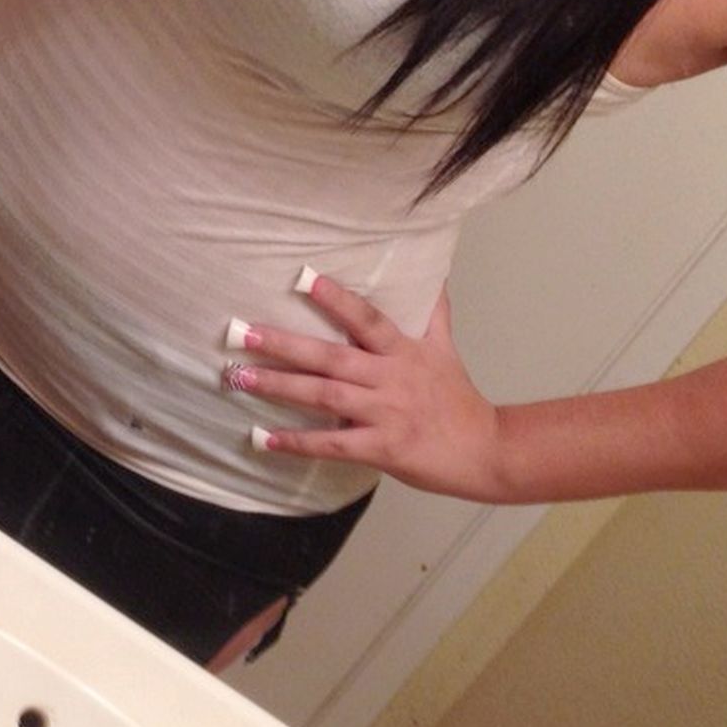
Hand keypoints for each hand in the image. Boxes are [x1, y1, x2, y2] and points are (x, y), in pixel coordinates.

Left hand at [222, 274, 511, 501]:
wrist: (487, 451)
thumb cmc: (458, 400)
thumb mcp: (446, 349)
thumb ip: (433, 313)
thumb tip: (433, 275)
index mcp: (406, 351)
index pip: (367, 319)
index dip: (338, 299)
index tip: (303, 278)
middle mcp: (392, 378)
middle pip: (332, 357)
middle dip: (285, 344)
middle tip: (243, 333)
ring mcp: (385, 414)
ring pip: (325, 396)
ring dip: (279, 386)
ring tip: (240, 378)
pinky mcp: (381, 448)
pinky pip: (332, 444)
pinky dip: (297, 442)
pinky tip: (263, 439)